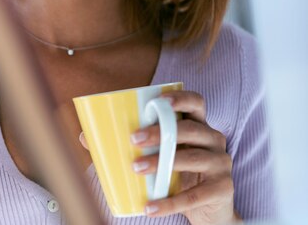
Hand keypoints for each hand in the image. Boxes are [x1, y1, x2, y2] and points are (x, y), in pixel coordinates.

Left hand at [129, 91, 240, 223]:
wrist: (209, 211)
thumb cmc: (180, 175)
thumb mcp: (162, 156)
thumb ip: (135, 145)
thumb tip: (86, 138)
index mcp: (199, 126)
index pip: (196, 102)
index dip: (181, 98)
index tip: (160, 101)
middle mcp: (214, 140)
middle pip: (190, 129)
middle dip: (160, 132)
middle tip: (134, 139)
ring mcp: (221, 163)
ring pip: (193, 159)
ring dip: (162, 163)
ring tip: (137, 168)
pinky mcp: (223, 188)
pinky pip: (194, 196)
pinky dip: (169, 202)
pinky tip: (150, 207)